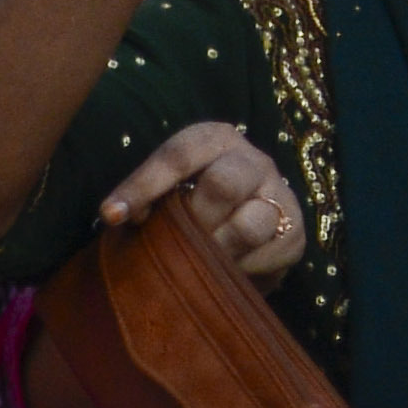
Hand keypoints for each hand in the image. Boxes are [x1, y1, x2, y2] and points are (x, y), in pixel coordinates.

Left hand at [95, 117, 305, 284]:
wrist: (243, 231)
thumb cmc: (189, 204)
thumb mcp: (165, 192)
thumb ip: (146, 198)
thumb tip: (118, 215)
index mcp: (213, 139)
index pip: (177, 156)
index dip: (143, 186)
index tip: (112, 216)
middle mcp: (252, 160)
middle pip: (223, 185)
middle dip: (193, 220)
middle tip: (176, 240)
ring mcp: (280, 193)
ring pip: (249, 224)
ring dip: (217, 248)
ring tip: (201, 259)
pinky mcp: (295, 231)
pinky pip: (266, 254)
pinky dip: (239, 268)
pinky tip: (226, 268)